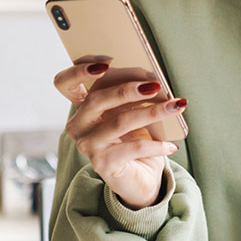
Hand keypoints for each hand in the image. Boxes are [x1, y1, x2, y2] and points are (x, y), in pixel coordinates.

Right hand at [53, 61, 184, 208]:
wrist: (140, 178)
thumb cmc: (135, 139)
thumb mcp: (131, 113)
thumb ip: (132, 96)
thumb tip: (153, 80)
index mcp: (82, 108)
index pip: (64, 83)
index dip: (79, 70)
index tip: (106, 62)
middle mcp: (78, 126)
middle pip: (96, 99)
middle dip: (128, 89)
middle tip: (155, 85)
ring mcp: (88, 146)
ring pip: (119, 122)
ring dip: (152, 112)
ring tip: (176, 106)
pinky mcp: (103, 164)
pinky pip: (133, 148)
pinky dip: (156, 145)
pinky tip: (171, 145)